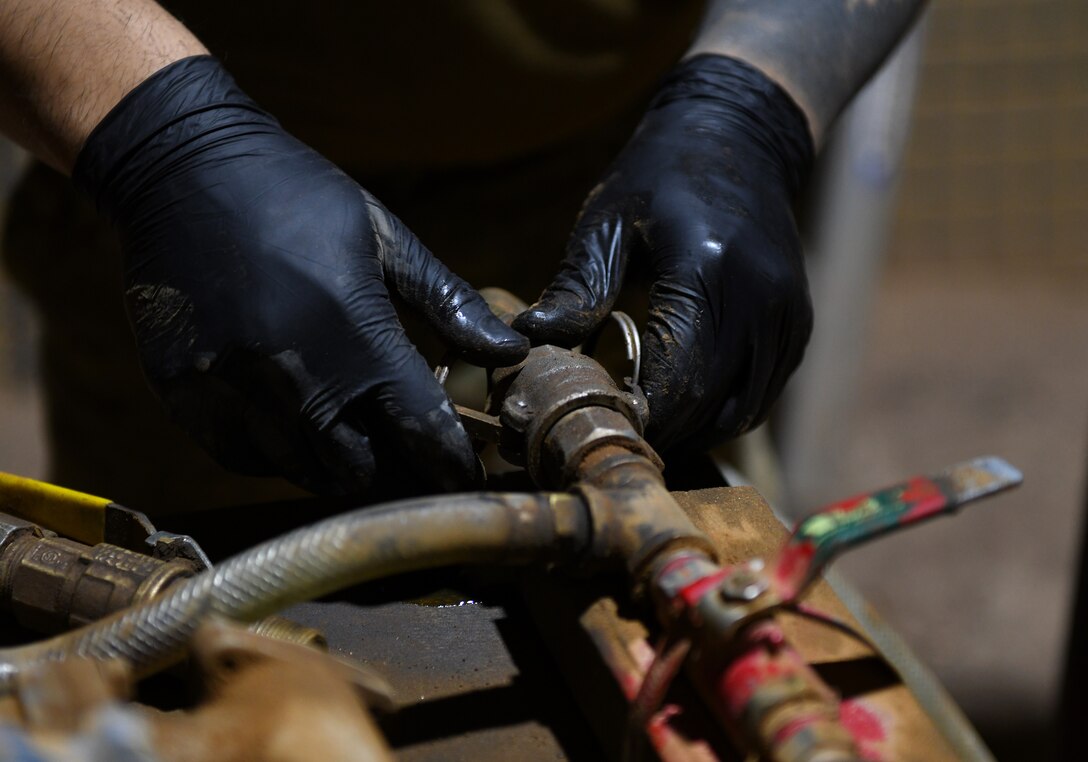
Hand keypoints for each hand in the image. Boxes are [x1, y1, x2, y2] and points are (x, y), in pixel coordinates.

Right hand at [74, 56, 527, 494]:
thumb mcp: (384, 236)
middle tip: (406, 457)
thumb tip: (512, 351)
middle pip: (361, 468)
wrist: (182, 166)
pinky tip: (294, 425)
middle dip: (393, 470)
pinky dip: (276, 455)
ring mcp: (234, 389)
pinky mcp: (185, 392)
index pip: (421, 430)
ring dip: (335, 467)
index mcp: (358, 333)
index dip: (449, 463)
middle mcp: (296, 374)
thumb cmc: (299, 196)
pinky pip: (243, 458)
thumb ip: (449, 302)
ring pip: (302, 471)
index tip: (464, 477)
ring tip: (355, 443)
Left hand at [514, 55, 814, 452]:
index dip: (640, 418)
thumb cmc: (660, 176)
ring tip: (646, 427)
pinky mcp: (799, 326)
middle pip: (713, 406)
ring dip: (695, 431)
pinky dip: (724, 412)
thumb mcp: (607, 221)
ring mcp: (789, 317)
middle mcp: (762, 302)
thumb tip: (529, 341)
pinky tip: (683, 405)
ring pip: (744, 412)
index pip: (679, 379)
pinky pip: (763, 394)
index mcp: (709, 273)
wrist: (739, 138)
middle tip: (613, 438)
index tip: (598, 430)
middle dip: (663, 433)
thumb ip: (577, 286)